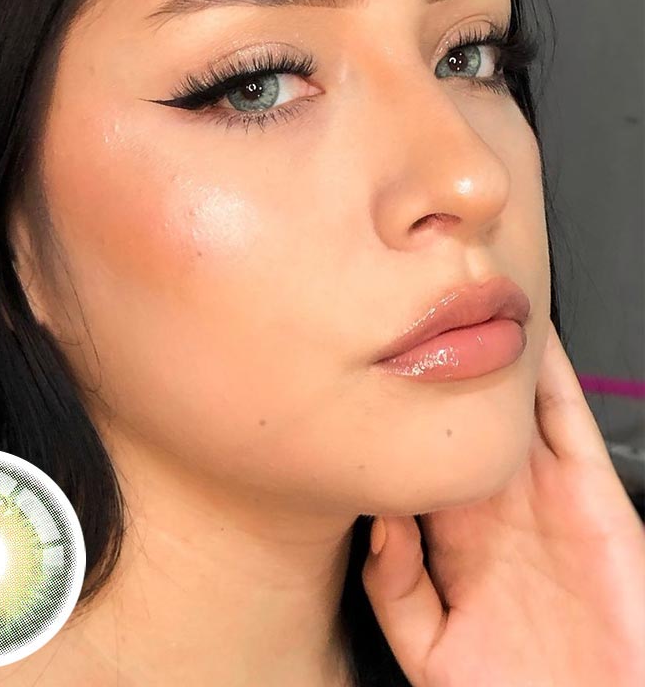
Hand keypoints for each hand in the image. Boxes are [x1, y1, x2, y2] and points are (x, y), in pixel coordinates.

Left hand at [362, 320, 644, 686]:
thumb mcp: (431, 650)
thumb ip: (395, 588)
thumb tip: (376, 524)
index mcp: (450, 534)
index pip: (416, 455)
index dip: (393, 413)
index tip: (361, 372)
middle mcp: (493, 504)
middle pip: (460, 418)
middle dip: (439, 369)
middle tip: (405, 314)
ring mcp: (543, 494)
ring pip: (512, 407)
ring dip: (494, 357)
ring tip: (467, 302)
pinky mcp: (593, 497)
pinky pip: (570, 424)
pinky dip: (553, 379)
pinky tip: (534, 340)